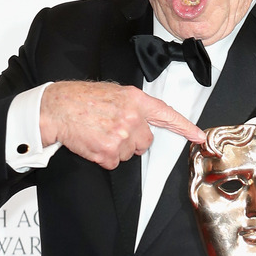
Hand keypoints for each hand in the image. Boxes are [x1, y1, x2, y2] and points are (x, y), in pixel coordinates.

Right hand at [40, 81, 204, 168]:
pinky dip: (102, 157)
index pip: (167, 114)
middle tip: (111, 130)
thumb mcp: (114, 93)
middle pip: (145, 142)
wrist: (57, 108)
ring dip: (115, 149)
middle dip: (131, 141)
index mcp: (135, 99)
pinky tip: (92, 142)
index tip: (198, 136)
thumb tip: (144, 120)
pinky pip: (113, 163)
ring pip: (128, 154)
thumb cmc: (82, 99)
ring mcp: (122, 134)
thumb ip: (133, 106)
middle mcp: (133, 116)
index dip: (185, 127)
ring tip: (98, 133)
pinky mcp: (109, 151)